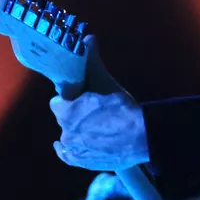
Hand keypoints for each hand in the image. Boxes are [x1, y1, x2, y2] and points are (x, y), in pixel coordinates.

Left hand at [49, 37, 148, 169]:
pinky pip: (67, 156)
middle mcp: (65, 131)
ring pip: (68, 136)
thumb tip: (87, 38)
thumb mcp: (106, 82)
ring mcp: (74, 149)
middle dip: (73, 113)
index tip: (81, 97)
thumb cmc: (122, 108)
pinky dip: (67, 150)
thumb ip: (93, 61)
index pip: (58, 101)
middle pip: (64, 118)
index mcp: (66, 111)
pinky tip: (66, 146)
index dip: (70, 98)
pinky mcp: (83, 162)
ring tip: (94, 127)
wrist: (141, 136)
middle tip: (92, 111)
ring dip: (76, 130)